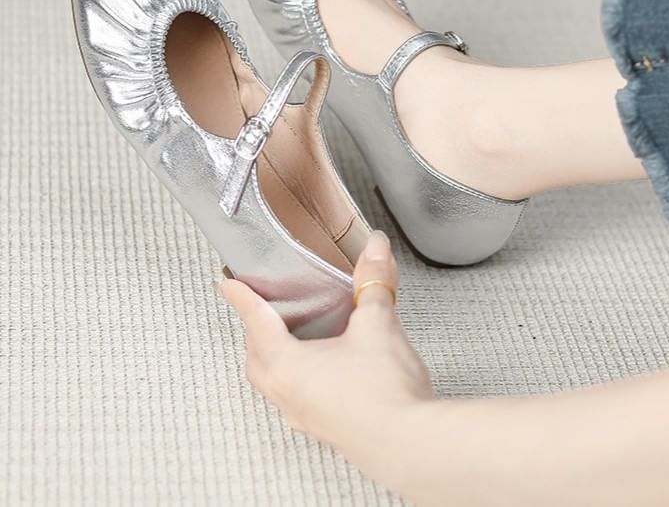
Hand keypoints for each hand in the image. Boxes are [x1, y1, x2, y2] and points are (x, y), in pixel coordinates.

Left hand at [217, 230, 433, 465]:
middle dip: (255, 330)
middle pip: (257, 357)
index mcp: (287, 365)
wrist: (412, 446)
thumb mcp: (377, 323)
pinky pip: (298, 398)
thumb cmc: (386, 393)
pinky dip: (300, 377)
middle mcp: (288, 394)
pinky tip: (326, 370)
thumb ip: (373, 281)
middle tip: (260, 310)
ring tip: (295, 338)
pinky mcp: (326, 428)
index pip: (256, 322)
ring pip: (275, 382)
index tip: (228, 286)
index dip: (242, 298)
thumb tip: (375, 249)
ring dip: (275, 357)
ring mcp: (305, 416)